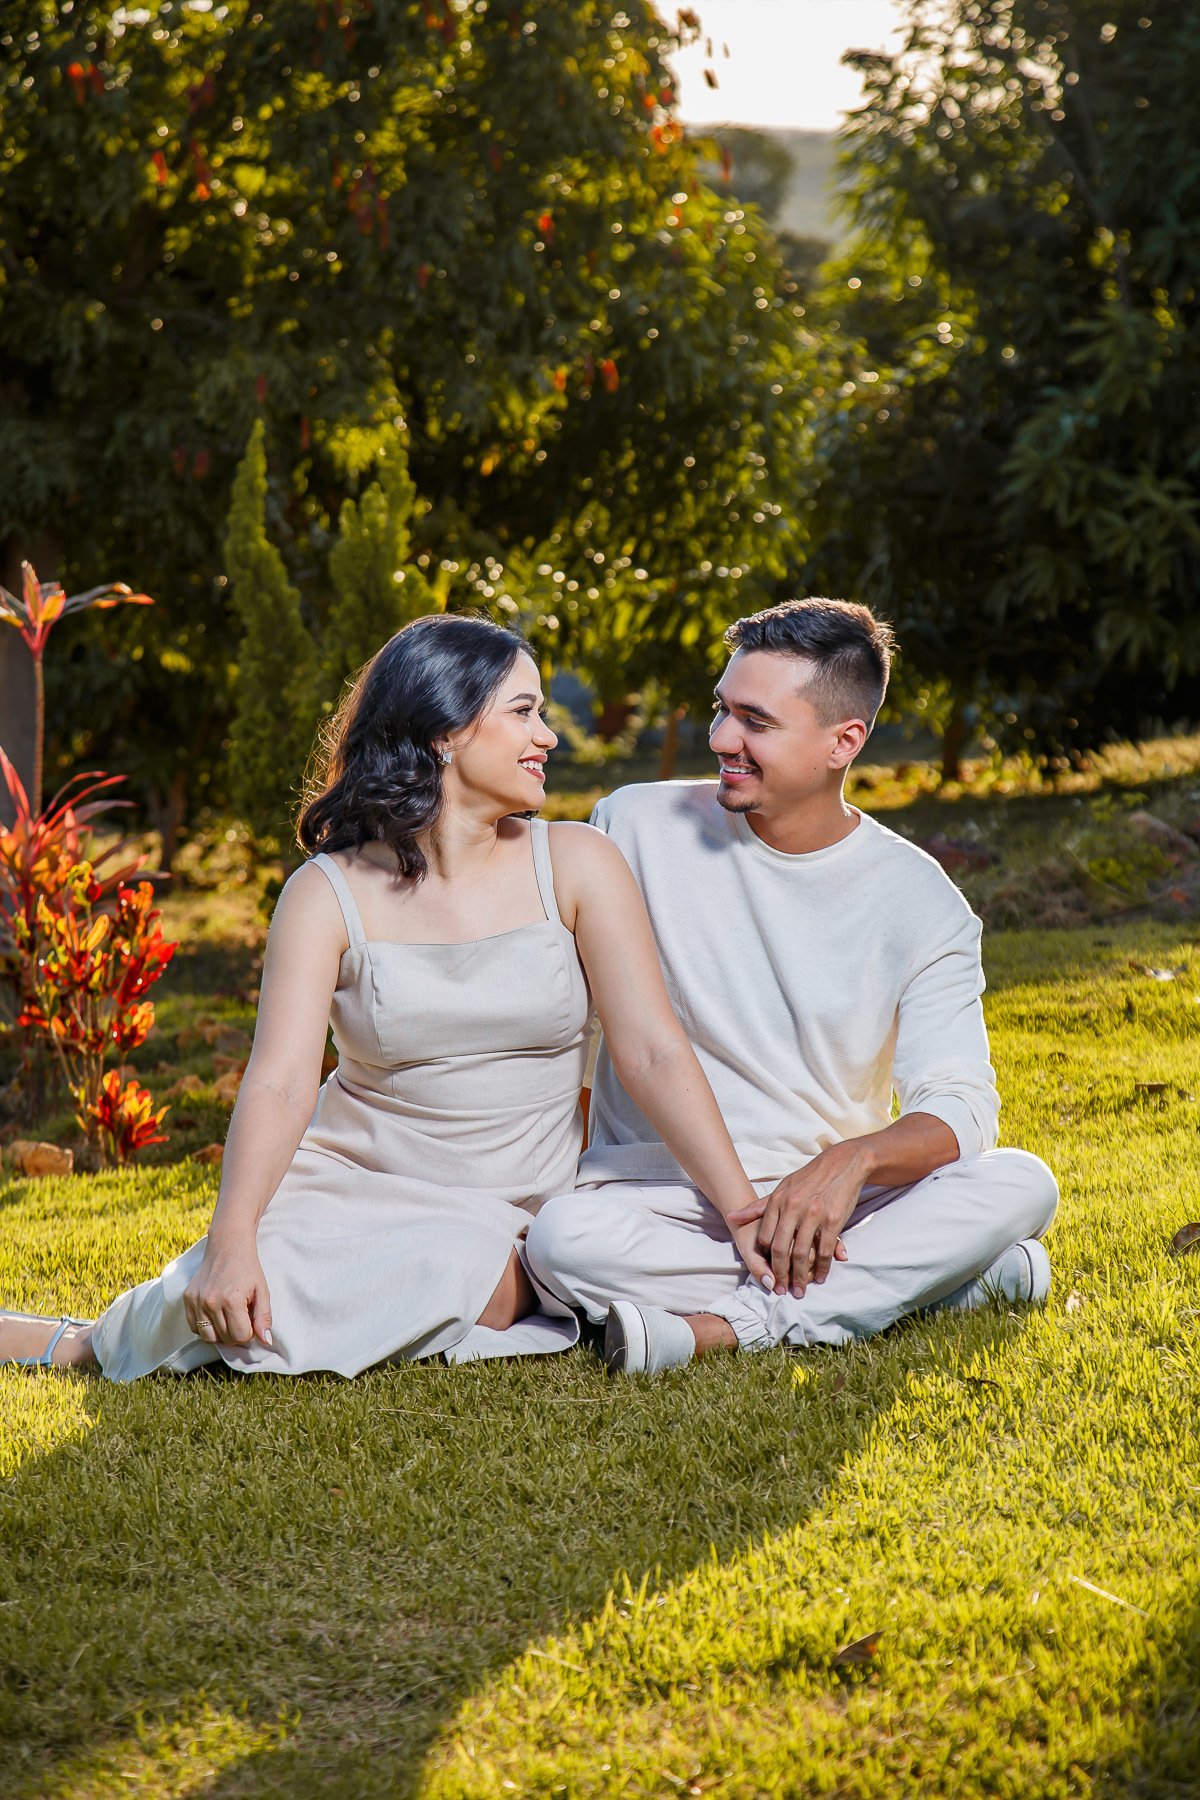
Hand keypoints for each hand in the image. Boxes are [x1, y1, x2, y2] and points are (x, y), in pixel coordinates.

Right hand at [184, 1236, 273, 1347]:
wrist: (227, 1246)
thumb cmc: (248, 1269)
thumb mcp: (262, 1291)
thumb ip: (264, 1318)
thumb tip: (266, 1342)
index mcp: (232, 1300)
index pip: (241, 1336)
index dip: (249, 1332)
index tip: (250, 1319)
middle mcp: (211, 1301)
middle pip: (225, 1339)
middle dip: (236, 1333)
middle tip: (241, 1316)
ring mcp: (197, 1300)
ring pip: (208, 1337)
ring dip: (220, 1333)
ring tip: (228, 1317)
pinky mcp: (187, 1298)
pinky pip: (194, 1327)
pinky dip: (205, 1327)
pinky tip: (215, 1314)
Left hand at [727, 1144, 862, 1297]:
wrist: (842, 1164)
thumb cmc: (809, 1178)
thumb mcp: (781, 1189)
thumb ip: (757, 1207)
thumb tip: (731, 1217)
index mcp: (778, 1201)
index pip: (766, 1238)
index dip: (766, 1259)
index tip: (768, 1273)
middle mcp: (793, 1208)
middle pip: (781, 1250)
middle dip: (780, 1274)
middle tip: (781, 1290)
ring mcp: (813, 1215)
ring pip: (802, 1254)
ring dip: (800, 1276)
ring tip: (800, 1290)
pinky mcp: (832, 1221)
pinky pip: (824, 1250)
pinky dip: (822, 1267)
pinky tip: (819, 1277)